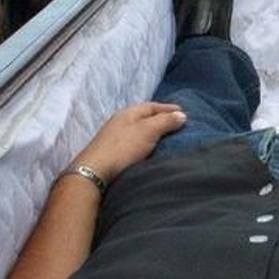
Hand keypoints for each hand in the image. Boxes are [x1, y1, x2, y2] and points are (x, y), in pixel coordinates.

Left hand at [72, 102, 186, 182]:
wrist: (94, 172)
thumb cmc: (123, 148)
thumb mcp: (148, 131)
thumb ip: (165, 122)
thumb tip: (181, 115)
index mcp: (128, 113)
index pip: (151, 106)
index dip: (168, 109)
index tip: (183, 112)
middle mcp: (120, 122)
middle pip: (144, 117)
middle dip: (161, 119)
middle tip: (177, 124)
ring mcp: (114, 138)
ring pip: (138, 130)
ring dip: (153, 132)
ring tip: (167, 138)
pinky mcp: (113, 153)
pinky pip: (134, 143)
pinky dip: (146, 143)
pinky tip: (150, 151)